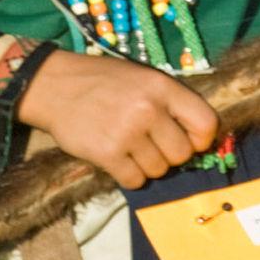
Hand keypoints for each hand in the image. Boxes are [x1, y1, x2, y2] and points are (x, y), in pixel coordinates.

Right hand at [18, 49, 217, 188]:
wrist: (53, 86)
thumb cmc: (101, 82)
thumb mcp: (141, 78)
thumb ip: (169, 103)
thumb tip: (196, 138)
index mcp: (161, 87)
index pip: (205, 123)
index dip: (201, 139)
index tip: (189, 141)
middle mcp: (148, 109)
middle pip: (182, 154)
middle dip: (169, 155)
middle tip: (150, 144)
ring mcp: (127, 133)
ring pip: (159, 170)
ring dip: (146, 165)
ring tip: (128, 147)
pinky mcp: (107, 154)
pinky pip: (135, 181)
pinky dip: (129, 175)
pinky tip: (117, 159)